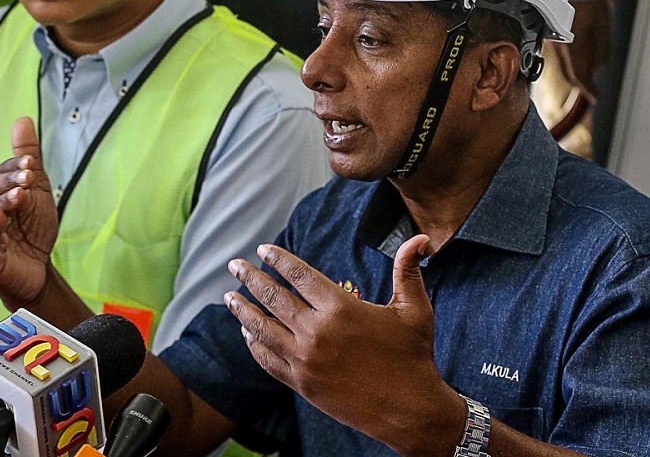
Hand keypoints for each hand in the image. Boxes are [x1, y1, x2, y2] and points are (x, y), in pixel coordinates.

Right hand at [0, 116, 58, 310]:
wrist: (36, 270)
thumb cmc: (32, 229)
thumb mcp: (37, 190)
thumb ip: (28, 156)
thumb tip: (23, 118)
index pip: (0, 174)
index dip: (15, 167)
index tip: (31, 162)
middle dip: (10, 181)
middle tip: (29, 176)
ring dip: (4, 202)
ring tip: (19, 195)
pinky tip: (1, 218)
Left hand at [224, 236, 465, 455]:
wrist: (409, 410)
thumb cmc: (413, 357)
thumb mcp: (415, 310)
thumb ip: (408, 271)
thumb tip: (421, 239)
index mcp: (341, 308)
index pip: (298, 275)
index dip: (278, 259)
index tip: (263, 249)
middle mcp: (317, 332)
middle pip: (273, 297)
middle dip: (250, 278)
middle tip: (235, 265)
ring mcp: (305, 360)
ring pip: (263, 329)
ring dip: (243, 310)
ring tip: (229, 297)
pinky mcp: (302, 384)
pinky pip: (268, 360)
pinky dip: (254, 344)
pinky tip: (248, 333)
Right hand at [553, 0, 609, 103]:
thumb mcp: (603, 24)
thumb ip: (602, 48)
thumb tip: (601, 66)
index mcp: (575, 46)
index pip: (580, 75)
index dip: (588, 89)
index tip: (596, 97)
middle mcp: (561, 46)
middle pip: (570, 73)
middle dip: (581, 84)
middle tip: (592, 91)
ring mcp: (554, 41)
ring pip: (564, 64)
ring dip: (575, 73)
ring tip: (587, 78)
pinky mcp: (550, 34)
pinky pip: (560, 53)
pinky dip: (569, 61)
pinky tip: (576, 60)